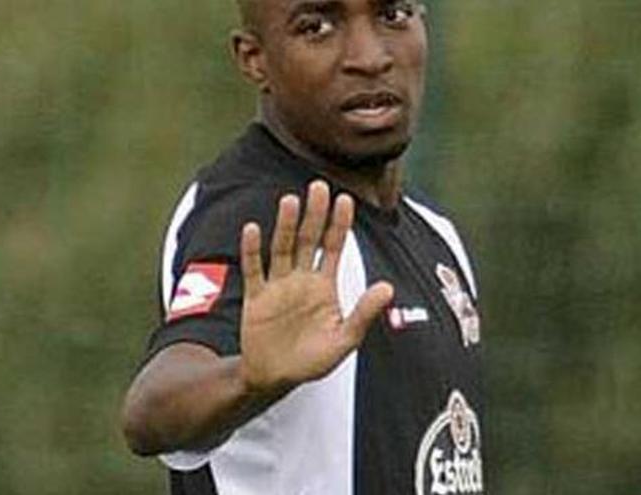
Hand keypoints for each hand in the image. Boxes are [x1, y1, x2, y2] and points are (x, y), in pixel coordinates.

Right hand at [237, 181, 393, 394]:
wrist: (275, 378)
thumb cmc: (312, 360)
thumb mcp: (344, 340)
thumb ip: (364, 314)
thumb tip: (388, 287)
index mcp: (324, 285)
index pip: (333, 247)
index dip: (339, 224)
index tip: (345, 199)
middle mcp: (301, 279)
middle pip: (308, 239)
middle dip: (314, 214)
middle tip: (318, 186)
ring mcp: (277, 286)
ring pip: (282, 248)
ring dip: (286, 226)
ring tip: (290, 201)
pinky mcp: (256, 297)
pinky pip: (254, 269)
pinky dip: (252, 250)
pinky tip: (253, 228)